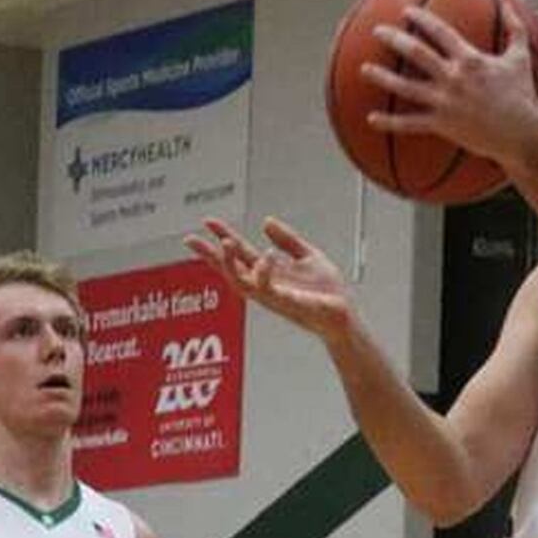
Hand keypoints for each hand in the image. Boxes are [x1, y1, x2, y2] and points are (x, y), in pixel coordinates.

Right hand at [186, 218, 354, 342]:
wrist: (345, 315)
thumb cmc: (329, 292)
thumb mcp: (308, 256)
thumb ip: (287, 240)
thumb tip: (266, 222)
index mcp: (270, 272)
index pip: (240, 253)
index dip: (223, 237)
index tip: (206, 222)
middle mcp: (267, 286)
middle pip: (230, 269)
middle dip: (210, 256)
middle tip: (191, 240)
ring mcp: (274, 297)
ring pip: (241, 282)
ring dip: (230, 264)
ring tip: (225, 242)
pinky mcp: (286, 303)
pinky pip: (268, 289)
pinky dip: (264, 273)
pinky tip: (266, 257)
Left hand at [365, 0, 537, 169]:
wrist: (523, 135)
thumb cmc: (524, 99)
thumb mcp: (520, 58)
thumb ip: (514, 28)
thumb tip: (510, 3)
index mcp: (469, 59)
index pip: (439, 31)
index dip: (421, 19)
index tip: (407, 13)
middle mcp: (453, 77)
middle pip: (416, 53)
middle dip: (394, 39)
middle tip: (377, 32)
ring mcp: (445, 102)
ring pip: (406, 87)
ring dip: (383, 77)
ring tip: (364, 70)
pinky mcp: (443, 126)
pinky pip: (410, 124)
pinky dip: (389, 123)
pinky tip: (371, 119)